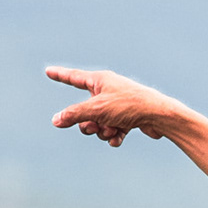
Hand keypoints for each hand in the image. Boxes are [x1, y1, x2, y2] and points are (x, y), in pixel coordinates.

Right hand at [46, 66, 187, 147]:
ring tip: (112, 130)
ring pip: (97, 123)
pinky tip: (120, 137)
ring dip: (102, 131)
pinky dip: (113, 136)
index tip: (48, 71)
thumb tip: (56, 120)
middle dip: (87, 123)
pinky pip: (111, 131)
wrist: (158, 116)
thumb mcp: (96, 110)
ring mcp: (117, 105)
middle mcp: (108, 91)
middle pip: (84, 110)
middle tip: (94, 126)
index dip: (60, 75)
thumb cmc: (128, 105)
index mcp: (100, 80)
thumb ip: (74, 115)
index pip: (74, 77)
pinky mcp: (127, 119)